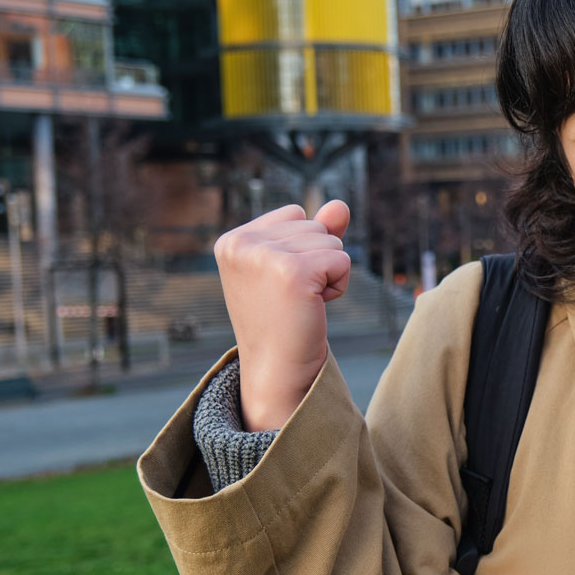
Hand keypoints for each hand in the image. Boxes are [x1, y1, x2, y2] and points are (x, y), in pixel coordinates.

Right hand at [214, 201, 352, 430]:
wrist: (277, 370)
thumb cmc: (284, 320)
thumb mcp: (293, 268)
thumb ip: (315, 232)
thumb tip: (341, 205)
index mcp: (232, 240)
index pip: (295, 214)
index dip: (302, 249)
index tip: (283, 285)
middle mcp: (241, 243)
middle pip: (315, 225)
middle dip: (318, 261)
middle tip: (294, 299)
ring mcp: (264, 256)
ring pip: (331, 241)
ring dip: (329, 273)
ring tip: (302, 303)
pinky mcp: (292, 272)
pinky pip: (342, 259)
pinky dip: (338, 285)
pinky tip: (315, 306)